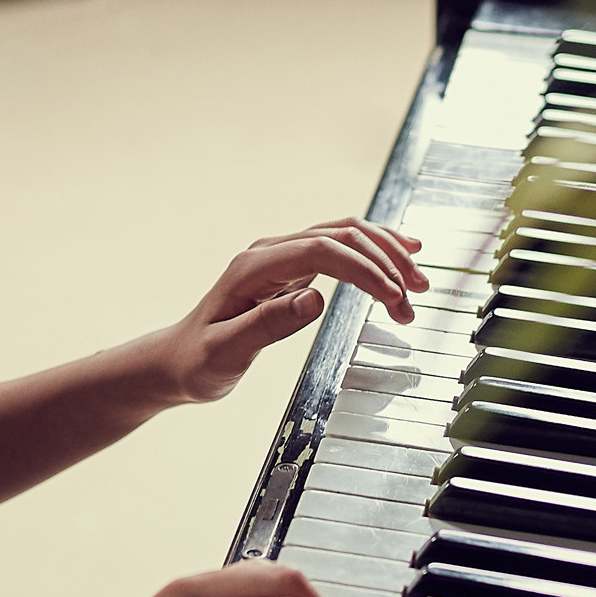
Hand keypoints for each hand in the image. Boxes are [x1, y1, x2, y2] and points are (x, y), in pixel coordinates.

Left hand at [154, 219, 427, 403]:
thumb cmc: (197, 362)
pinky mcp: (291, 268)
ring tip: (417, 284)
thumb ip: (269, 324)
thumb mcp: (227, 352)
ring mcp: (281, 257)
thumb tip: (316, 298)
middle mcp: (269, 253)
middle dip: (384, 262)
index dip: (364, 269)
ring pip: (344, 235)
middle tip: (414, 298)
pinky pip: (340, 248)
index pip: (322, 250)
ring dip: (385, 254)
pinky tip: (400, 256)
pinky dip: (373, 251)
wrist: (177, 360)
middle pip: (340, 235)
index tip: (394, 297)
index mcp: (254, 268)